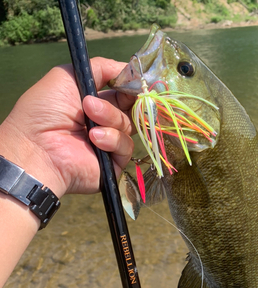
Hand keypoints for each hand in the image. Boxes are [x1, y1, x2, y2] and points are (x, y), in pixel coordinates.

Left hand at [0, 57, 134, 197]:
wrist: (37, 148)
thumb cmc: (45, 111)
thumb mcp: (67, 76)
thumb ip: (100, 68)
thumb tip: (128, 69)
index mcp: (93, 101)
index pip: (122, 92)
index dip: (130, 85)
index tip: (135, 79)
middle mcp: (102, 122)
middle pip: (131, 108)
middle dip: (127, 99)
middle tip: (117, 95)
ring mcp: (108, 143)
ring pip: (128, 125)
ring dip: (110, 117)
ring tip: (89, 117)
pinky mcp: (113, 163)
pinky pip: (126, 147)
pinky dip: (111, 139)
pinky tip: (93, 138)